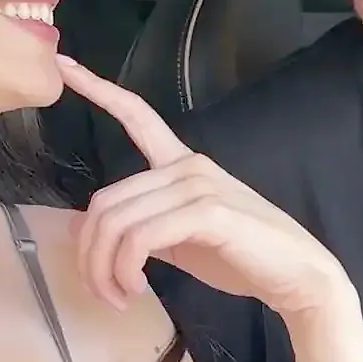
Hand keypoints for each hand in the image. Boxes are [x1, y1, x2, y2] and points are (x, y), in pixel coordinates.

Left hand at [58, 55, 353, 318]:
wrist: (297, 277)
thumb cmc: (240, 258)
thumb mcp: (176, 241)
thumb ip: (135, 229)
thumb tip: (78, 228)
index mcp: (180, 164)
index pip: (137, 115)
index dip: (99, 88)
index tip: (64, 64)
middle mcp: (186, 166)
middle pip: (105, 201)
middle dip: (90, 254)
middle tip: (101, 293)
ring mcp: (197, 185)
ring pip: (117, 222)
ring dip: (106, 269)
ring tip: (118, 297)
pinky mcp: (207, 212)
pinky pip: (140, 237)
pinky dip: (126, 268)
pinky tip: (137, 288)